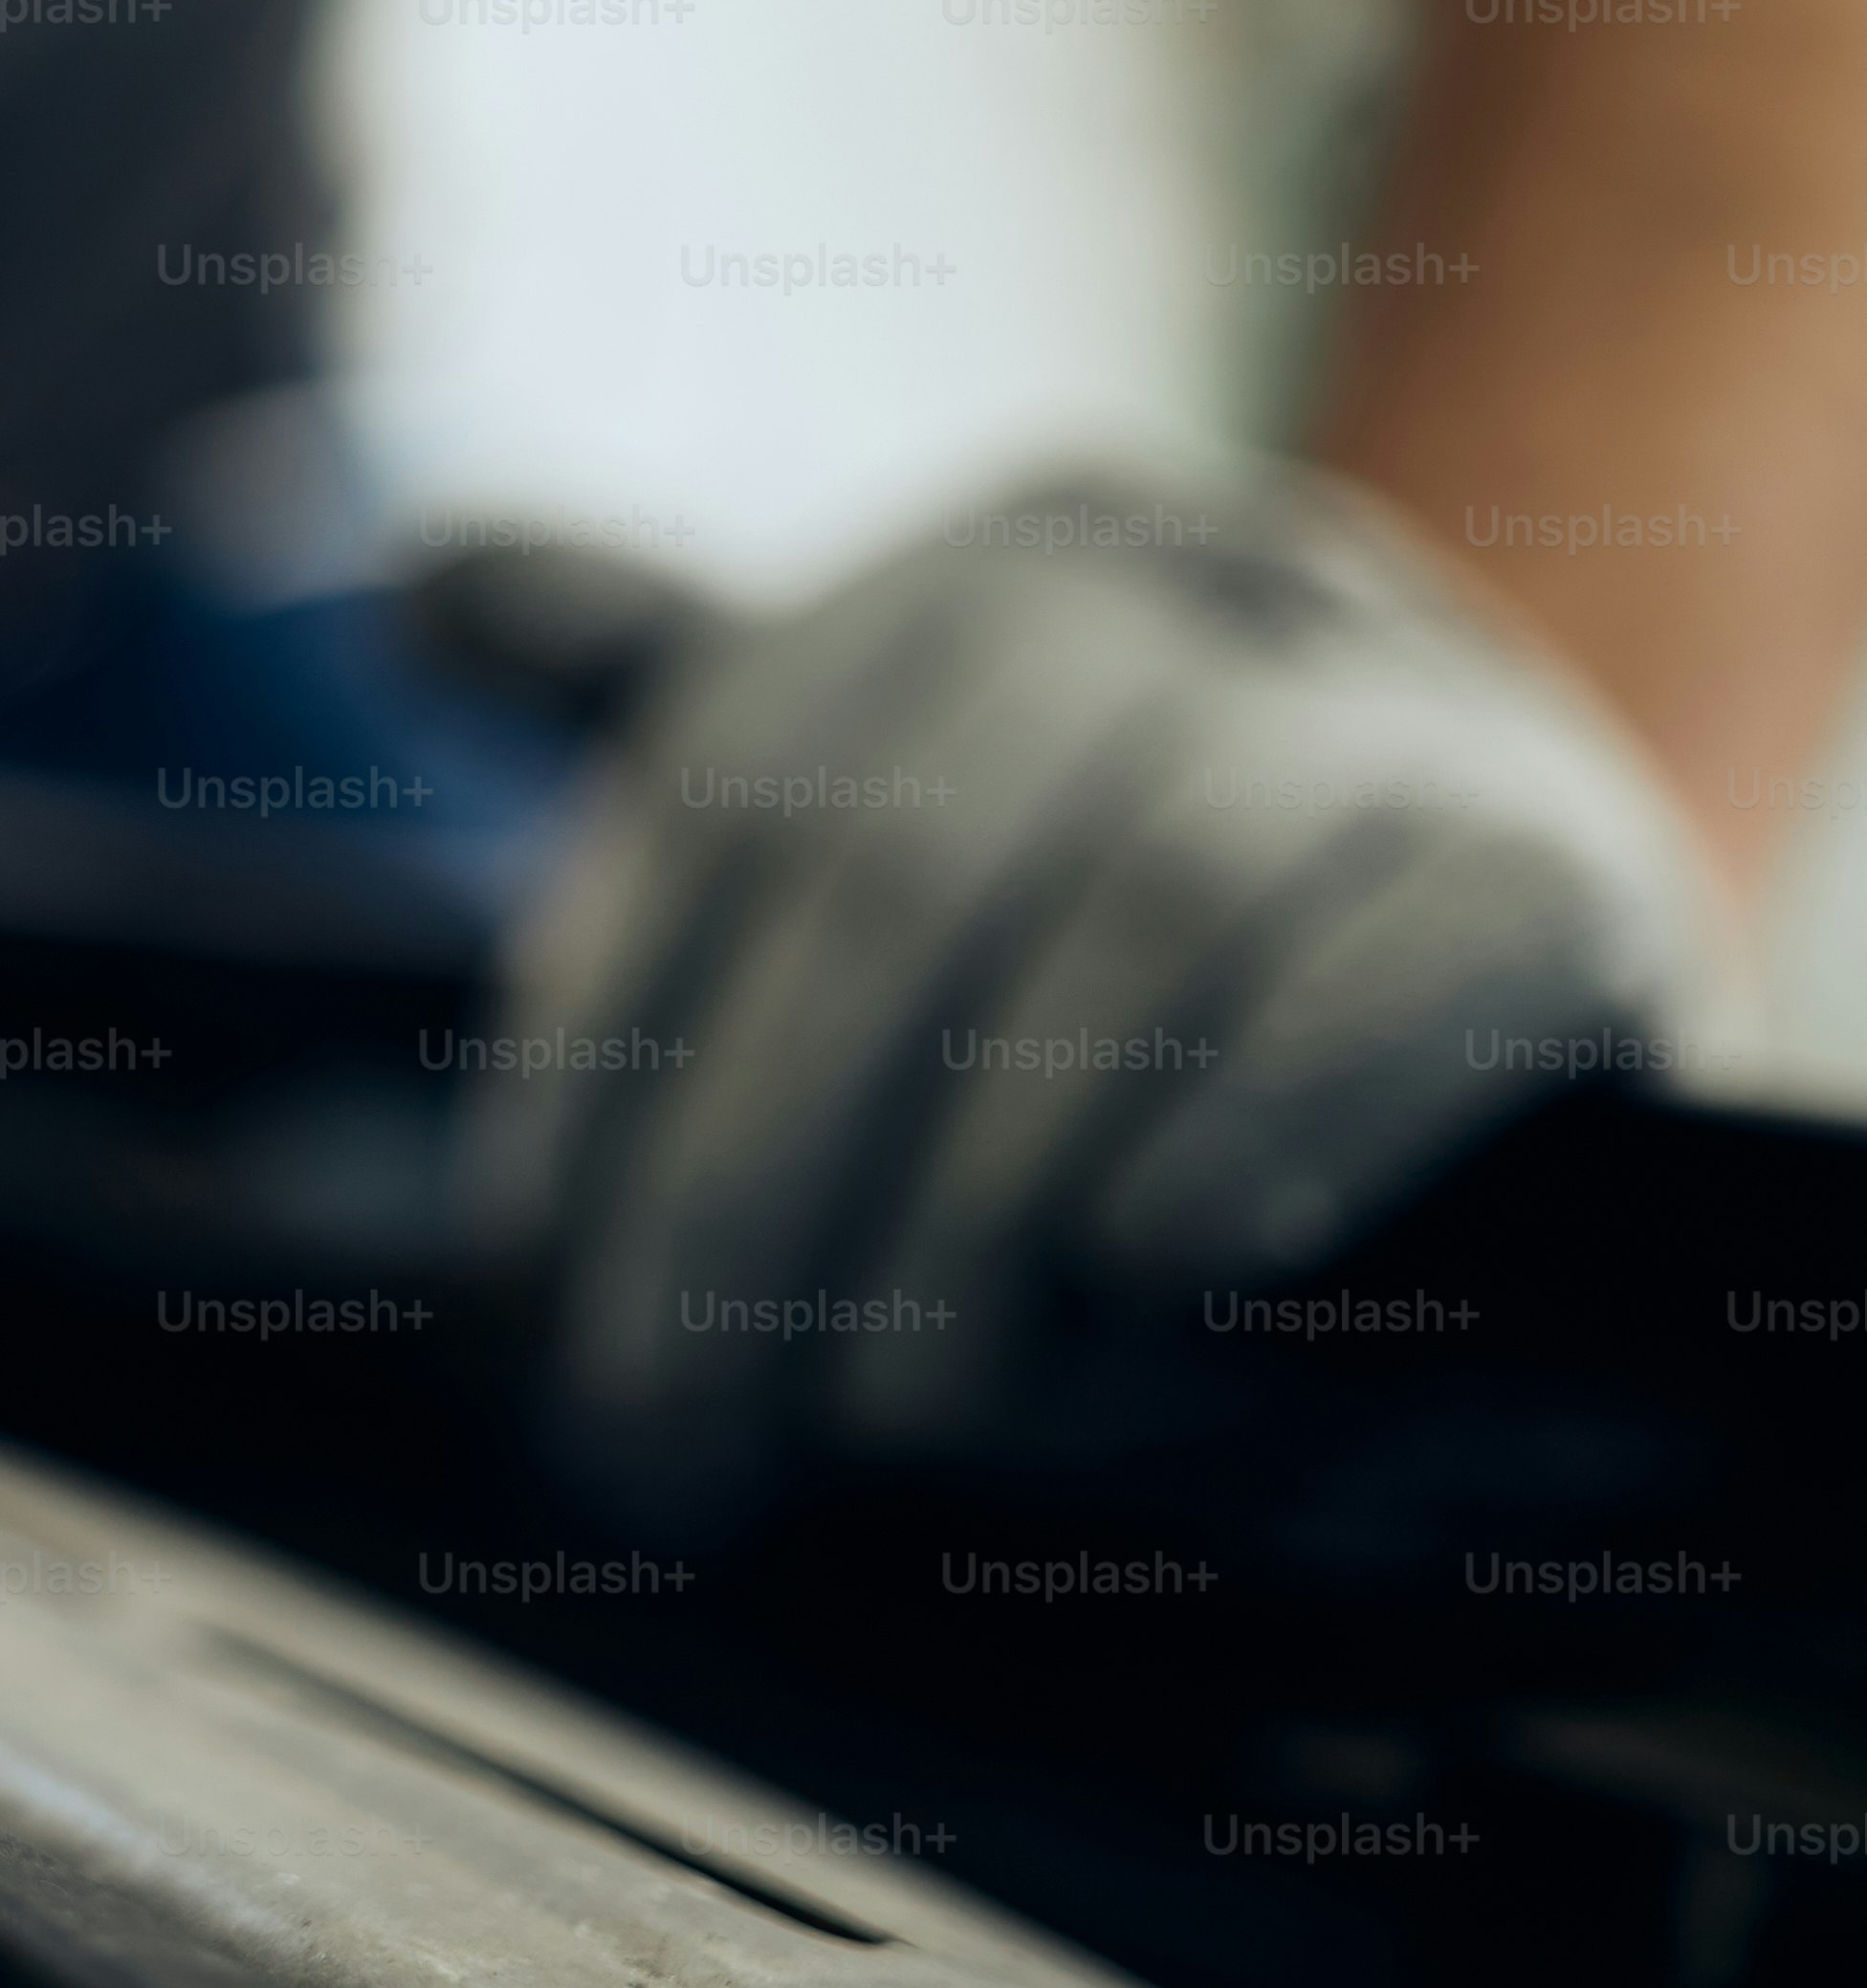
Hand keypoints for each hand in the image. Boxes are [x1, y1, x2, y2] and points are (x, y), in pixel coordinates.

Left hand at [464, 468, 1728, 1530]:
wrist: (1538, 991)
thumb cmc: (1155, 932)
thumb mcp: (921, 806)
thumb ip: (674, 705)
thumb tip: (420, 593)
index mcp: (996, 564)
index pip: (719, 791)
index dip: (596, 1048)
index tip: (518, 1274)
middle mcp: (1195, 585)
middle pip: (889, 875)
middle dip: (741, 1178)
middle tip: (657, 1423)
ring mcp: (1405, 709)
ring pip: (1118, 934)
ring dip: (969, 1203)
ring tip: (884, 1416)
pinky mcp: (1567, 868)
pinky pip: (1375, 990)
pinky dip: (1241, 1131)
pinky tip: (1141, 1270)